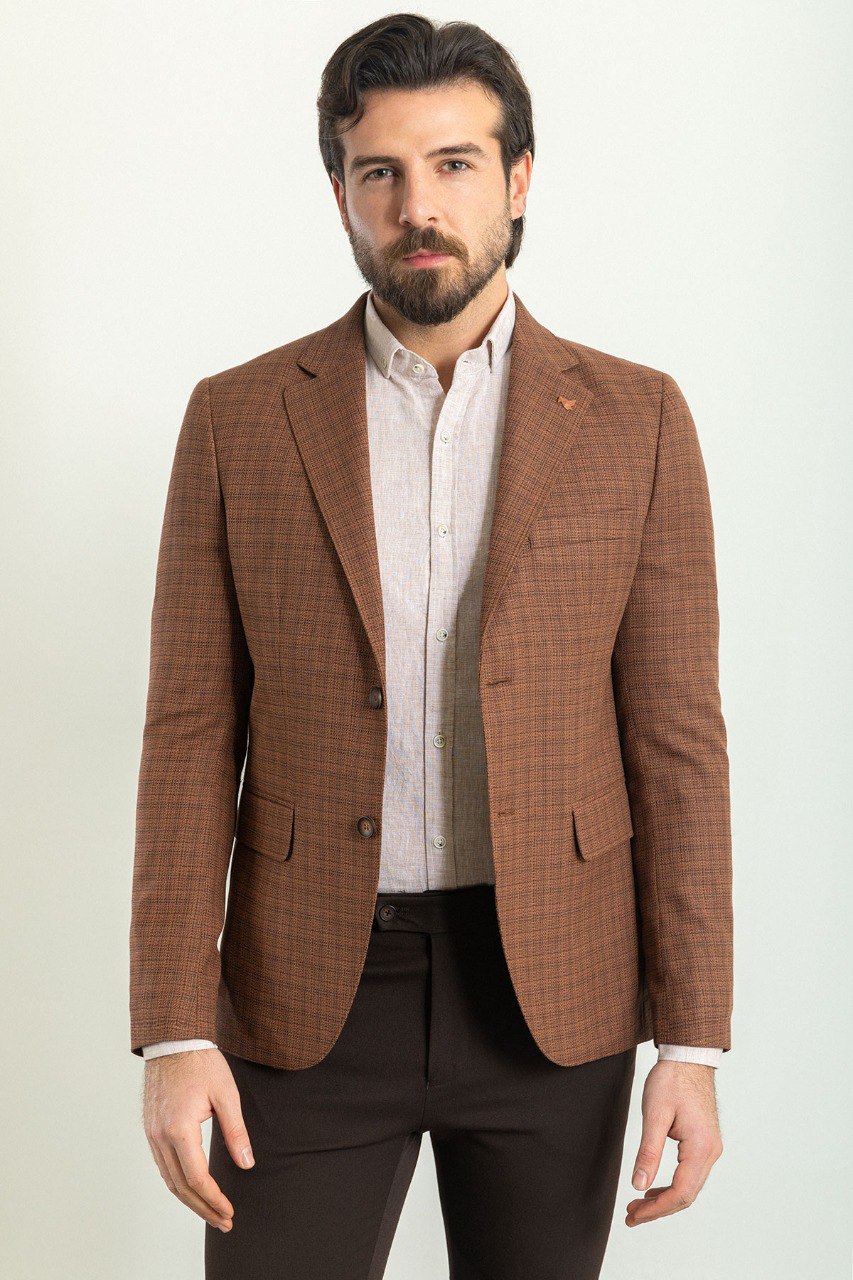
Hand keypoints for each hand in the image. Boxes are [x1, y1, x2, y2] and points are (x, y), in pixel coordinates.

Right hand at [142, 1047, 254, 1231]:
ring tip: (211, 1212)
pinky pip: (163, 1167)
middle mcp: (160, 1136)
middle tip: (224, 1222)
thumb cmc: (202, 1064)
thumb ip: (236, 1132)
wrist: (174, 1041)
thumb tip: (247, 1164)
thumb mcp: (226, 1094)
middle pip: (180, 1186)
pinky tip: (193, 1190)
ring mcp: (152, 1134)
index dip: (214, 1199)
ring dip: (190, 1200)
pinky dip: (179, 1184)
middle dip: (203, 1208)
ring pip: (169, 1180)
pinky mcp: (151, 1130)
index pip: (196, 1177)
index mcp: (179, 1129)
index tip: (229, 1211)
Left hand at [626, 1060, 723, 1226]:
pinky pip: (689, 1175)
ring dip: (664, 1200)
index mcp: (701, 1148)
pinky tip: (653, 1187)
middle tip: (631, 1215)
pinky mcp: (704, 1144)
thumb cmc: (672, 1081)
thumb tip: (639, 1185)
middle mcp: (711, 1153)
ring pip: (689, 1188)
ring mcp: (710, 1149)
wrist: (688, 1058)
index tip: (634, 1214)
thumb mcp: (655, 1114)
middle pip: (686, 1196)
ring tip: (638, 1205)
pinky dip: (671, 1186)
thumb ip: (648, 1151)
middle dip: (658, 1209)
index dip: (656, 1209)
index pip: (681, 1193)